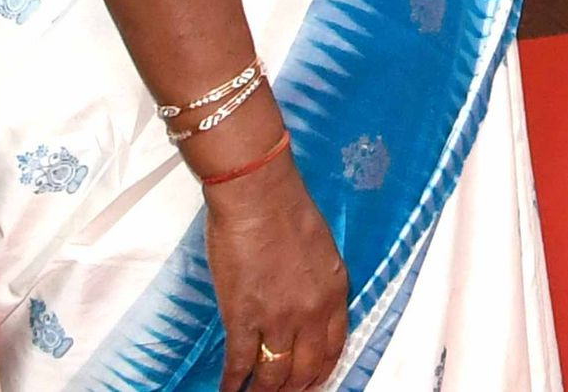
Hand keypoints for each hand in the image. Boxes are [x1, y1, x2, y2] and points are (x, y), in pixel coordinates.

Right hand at [207, 154, 347, 391]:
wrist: (258, 195)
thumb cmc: (287, 210)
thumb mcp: (323, 250)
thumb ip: (319, 284)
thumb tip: (307, 308)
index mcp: (334, 293)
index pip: (335, 349)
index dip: (321, 373)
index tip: (312, 383)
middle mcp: (311, 313)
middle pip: (306, 370)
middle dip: (294, 390)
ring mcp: (277, 319)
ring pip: (274, 376)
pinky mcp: (243, 318)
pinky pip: (240, 364)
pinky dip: (232, 384)